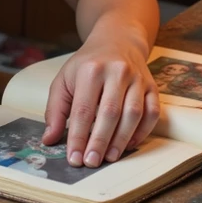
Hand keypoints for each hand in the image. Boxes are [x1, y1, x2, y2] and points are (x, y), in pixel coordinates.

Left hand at [39, 41, 160, 166]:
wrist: (117, 40)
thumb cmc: (87, 65)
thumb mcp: (64, 79)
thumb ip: (56, 110)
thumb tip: (49, 139)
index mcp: (90, 70)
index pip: (83, 110)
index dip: (78, 137)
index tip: (74, 158)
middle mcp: (116, 72)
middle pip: (109, 113)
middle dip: (100, 141)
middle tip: (92, 162)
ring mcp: (137, 78)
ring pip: (133, 113)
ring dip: (121, 139)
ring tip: (110, 157)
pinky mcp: (152, 86)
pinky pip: (152, 112)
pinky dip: (143, 131)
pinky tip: (130, 144)